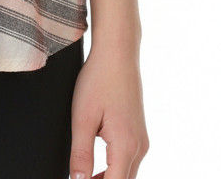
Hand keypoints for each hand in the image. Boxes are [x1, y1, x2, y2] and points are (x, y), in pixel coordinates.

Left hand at [68, 44, 150, 178]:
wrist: (117, 53)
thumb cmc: (99, 79)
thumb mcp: (82, 118)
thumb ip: (81, 154)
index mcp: (126, 146)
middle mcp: (139, 147)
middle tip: (79, 178)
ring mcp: (141, 140)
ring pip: (127, 174)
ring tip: (84, 175)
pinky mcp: (138, 133)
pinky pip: (128, 161)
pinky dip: (114, 168)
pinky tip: (96, 164)